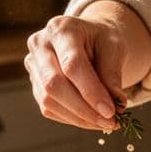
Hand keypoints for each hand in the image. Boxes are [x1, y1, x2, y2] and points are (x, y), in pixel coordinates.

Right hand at [25, 15, 128, 130]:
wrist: (87, 37)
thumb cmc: (101, 40)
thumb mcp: (114, 47)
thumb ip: (112, 73)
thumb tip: (116, 104)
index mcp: (62, 29)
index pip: (72, 65)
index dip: (91, 91)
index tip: (111, 111)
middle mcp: (40, 44)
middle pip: (54, 84)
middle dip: (83, 109)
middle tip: (110, 122)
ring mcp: (33, 65)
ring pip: (49, 100)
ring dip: (79, 118)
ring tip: (104, 122)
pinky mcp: (34, 83)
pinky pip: (49, 108)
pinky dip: (72, 118)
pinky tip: (91, 119)